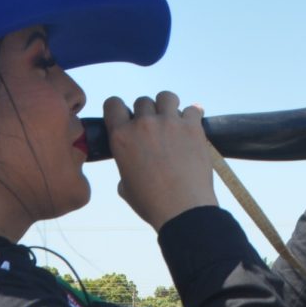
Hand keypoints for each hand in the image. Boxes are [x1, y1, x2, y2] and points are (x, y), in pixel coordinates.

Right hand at [104, 92, 216, 228]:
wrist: (183, 209)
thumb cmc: (151, 203)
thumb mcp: (125, 187)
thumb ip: (125, 166)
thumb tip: (132, 164)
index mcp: (121, 137)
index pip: (113, 104)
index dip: (119, 109)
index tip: (127, 118)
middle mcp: (143, 124)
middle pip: (142, 101)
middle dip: (147, 113)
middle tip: (155, 130)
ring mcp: (169, 122)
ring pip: (166, 97)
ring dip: (168, 107)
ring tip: (173, 122)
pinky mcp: (192, 127)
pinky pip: (192, 109)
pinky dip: (192, 116)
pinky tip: (193, 127)